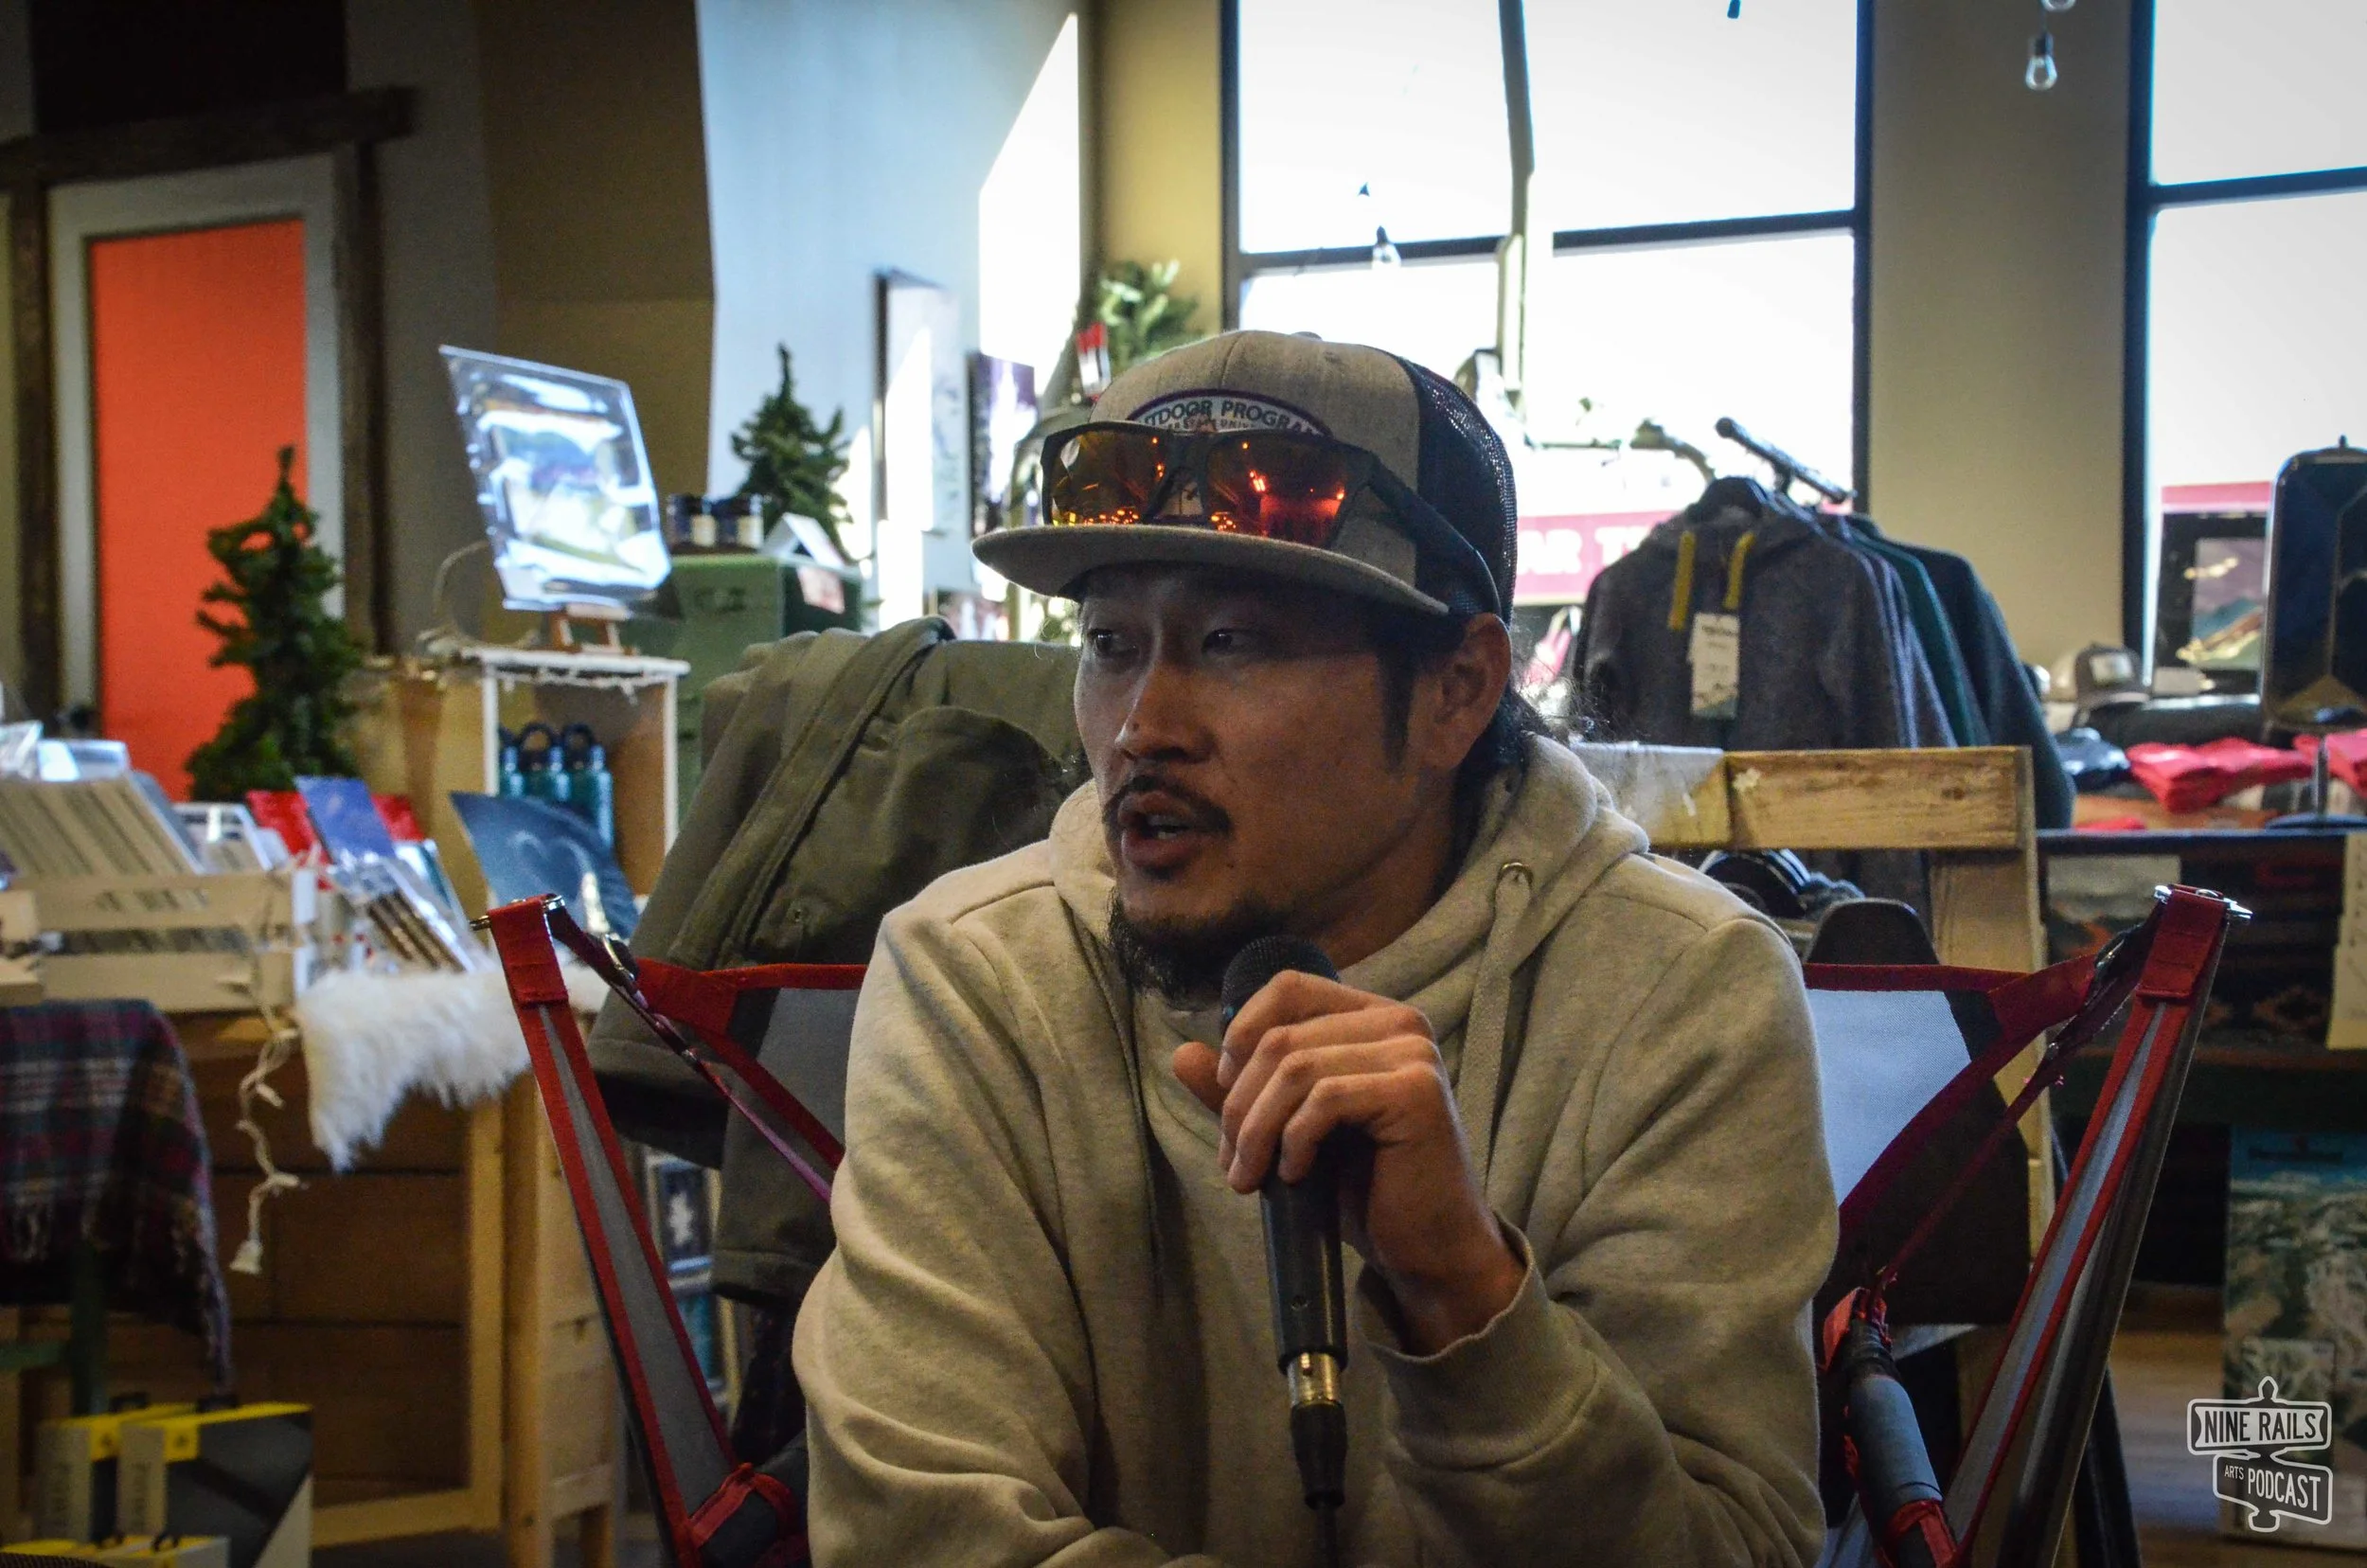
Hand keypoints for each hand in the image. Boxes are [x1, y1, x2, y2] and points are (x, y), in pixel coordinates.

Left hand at [1172, 971, 1524, 1353]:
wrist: (1427, 1248)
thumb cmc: (1363, 1187)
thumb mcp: (1290, 1130)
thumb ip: (1245, 1090)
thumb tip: (1182, 1054)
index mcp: (1371, 1017)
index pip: (1289, 987)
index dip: (1242, 1033)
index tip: (1225, 1091)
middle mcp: (1399, 1022)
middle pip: (1282, 1036)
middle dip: (1239, 1104)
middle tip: (1233, 1162)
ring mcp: (1412, 1055)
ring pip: (1296, 1068)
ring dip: (1257, 1129)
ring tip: (1250, 1177)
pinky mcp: (1416, 1093)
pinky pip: (1324, 1099)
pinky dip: (1294, 1140)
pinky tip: (1295, 1174)